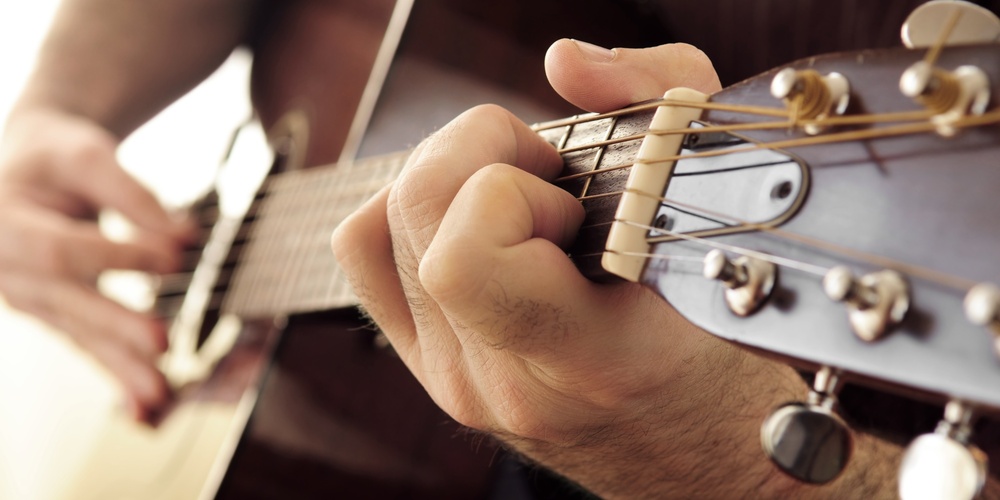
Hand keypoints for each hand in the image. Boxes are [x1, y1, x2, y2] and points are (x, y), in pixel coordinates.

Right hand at [0, 108, 191, 419]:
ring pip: (77, 333)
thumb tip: (185, 236)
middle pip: (65, 301)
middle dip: (115, 323)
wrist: (25, 167)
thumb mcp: (85, 153)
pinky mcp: (52, 314)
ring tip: (158, 395)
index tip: (174, 254)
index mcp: (1, 223)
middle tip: (161, 342)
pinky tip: (144, 405)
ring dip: (120, 365)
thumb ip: (132, 194)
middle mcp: (4, 268)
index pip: (60, 248)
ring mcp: (26, 297)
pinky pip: (84, 345)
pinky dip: (116, 373)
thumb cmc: (53, 156)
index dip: (116, 253)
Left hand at [333, 41, 895, 496]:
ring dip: (448, 178)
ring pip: (379, 227)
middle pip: (415, 212)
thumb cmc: (721, 337)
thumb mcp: (726, 208)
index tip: (569, 194)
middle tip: (547, 178)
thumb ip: (662, 102)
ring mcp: (454, 379)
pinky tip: (473, 217)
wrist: (694, 447)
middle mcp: (500, 380)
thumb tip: (563, 63)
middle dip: (481, 154)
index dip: (508, 189)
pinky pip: (367, 256)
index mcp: (585, 358)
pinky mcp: (429, 367)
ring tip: (516, 198)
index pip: (466, 258)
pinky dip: (409, 212)